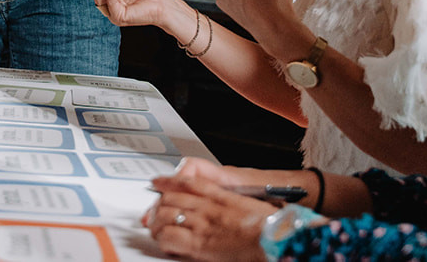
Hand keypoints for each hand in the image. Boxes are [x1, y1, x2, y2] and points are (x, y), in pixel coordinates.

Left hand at [146, 161, 277, 260]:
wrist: (273, 239)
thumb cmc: (267, 226)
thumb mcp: (248, 204)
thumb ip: (230, 203)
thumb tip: (226, 207)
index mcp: (218, 195)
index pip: (186, 182)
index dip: (168, 181)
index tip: (158, 183)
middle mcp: (205, 207)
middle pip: (170, 198)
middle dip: (158, 205)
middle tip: (153, 213)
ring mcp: (201, 224)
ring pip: (165, 215)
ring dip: (156, 223)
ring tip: (155, 230)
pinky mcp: (199, 244)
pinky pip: (170, 236)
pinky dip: (164, 239)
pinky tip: (165, 243)